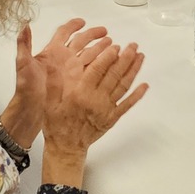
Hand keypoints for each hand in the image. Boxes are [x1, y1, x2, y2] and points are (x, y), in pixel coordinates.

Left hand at [3, 19, 110, 147]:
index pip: (63, 33)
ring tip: (113, 44)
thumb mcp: (23, 64)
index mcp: (51, 52)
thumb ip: (24, 44)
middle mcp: (63, 59)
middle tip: (105, 32)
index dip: (72, 26)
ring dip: (101, 48)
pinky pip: (92, 71)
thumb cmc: (26, 88)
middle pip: (81, 41)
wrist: (32, 110)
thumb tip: (24, 26)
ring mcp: (72, 71)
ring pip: (89, 54)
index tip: (82, 22)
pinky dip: (102, 65)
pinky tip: (111, 62)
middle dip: (93, 35)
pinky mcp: (78, 82)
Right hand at [43, 38, 147, 155]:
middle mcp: (96, 100)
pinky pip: (127, 105)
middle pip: (114, 75)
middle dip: (125, 58)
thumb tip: (53, 63)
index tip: (116, 46)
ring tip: (140, 57)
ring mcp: (106, 110)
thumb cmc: (56, 125)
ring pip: (123, 87)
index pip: (97, 70)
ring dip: (133, 71)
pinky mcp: (112, 118)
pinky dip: (137, 95)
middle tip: (133, 45)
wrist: (66, 148)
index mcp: (80, 94)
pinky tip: (145, 85)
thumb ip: (53, 83)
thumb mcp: (49, 102)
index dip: (108, 57)